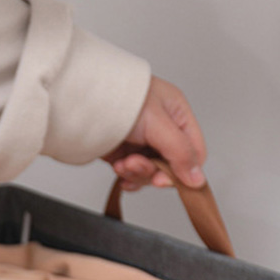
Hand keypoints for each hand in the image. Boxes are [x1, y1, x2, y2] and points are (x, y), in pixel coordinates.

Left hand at [102, 76, 206, 191]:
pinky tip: (119, 170)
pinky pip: (133, 175)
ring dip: (136, 173)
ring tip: (122, 162)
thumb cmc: (120, 100)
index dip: (182, 171)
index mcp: (177, 115)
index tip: (163, 179)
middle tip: (135, 164)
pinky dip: (127, 177)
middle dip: (151, 170)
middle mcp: (162, 129)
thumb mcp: (157, 124)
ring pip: (150, 173)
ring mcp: (142, 143)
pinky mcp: (123, 153)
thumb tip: (197, 179)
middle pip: (170, 167)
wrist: (81, 102)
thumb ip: (180, 152)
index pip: (193, 152)